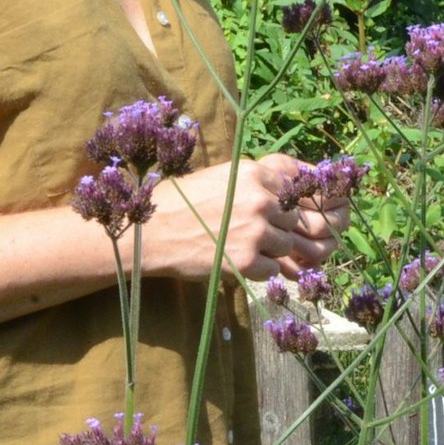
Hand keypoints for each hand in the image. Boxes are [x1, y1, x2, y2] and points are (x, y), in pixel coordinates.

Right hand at [142, 155, 334, 281]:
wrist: (151, 234)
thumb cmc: (180, 203)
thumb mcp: (219, 178)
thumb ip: (252, 182)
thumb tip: (282, 192)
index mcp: (253, 174)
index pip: (292, 190)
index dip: (281, 205)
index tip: (269, 213)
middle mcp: (260, 200)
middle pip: (292, 219)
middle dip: (277, 228)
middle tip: (251, 233)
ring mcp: (256, 231)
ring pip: (286, 245)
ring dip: (269, 250)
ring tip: (241, 247)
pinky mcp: (248, 261)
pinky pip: (272, 269)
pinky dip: (258, 270)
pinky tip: (236, 261)